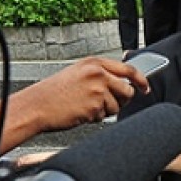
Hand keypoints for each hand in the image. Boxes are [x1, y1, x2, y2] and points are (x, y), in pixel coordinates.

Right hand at [22, 57, 147, 130]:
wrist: (35, 106)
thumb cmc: (53, 92)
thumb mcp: (77, 73)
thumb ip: (100, 74)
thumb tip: (123, 83)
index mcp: (94, 63)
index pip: (128, 69)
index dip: (140, 80)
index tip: (145, 87)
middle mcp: (98, 74)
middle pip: (127, 90)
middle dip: (122, 100)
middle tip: (108, 103)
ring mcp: (97, 90)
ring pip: (118, 106)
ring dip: (105, 110)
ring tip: (86, 106)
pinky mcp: (94, 106)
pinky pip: (105, 116)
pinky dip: (95, 117)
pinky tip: (81, 112)